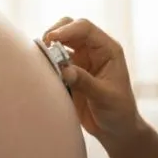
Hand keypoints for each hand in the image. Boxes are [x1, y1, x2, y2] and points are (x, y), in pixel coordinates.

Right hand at [43, 17, 143, 148]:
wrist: (115, 130)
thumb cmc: (118, 112)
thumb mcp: (104, 98)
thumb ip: (86, 83)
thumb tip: (65, 70)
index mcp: (107, 50)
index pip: (86, 28)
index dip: (67, 29)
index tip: (51, 39)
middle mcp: (93, 50)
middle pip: (70, 28)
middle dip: (54, 33)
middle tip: (43, 47)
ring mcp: (81, 60)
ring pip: (60, 42)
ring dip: (48, 47)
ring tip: (39, 60)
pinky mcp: (70, 72)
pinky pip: (54, 60)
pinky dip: (45, 62)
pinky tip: (40, 71)